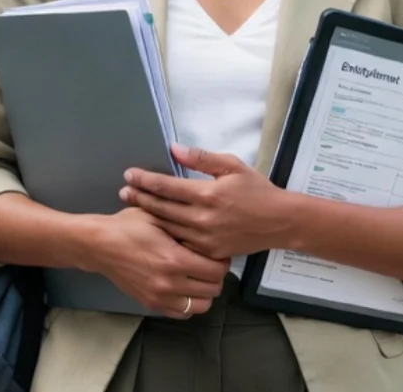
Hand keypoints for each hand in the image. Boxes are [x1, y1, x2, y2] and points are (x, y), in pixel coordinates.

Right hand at [83, 207, 227, 316]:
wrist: (100, 245)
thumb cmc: (129, 226)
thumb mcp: (159, 216)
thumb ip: (184, 225)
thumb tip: (211, 230)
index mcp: (175, 259)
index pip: (216, 270)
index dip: (222, 261)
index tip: (218, 253)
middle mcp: (170, 283)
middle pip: (213, 289)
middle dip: (216, 276)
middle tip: (211, 263)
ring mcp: (160, 297)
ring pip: (201, 306)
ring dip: (205, 292)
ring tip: (199, 276)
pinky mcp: (151, 304)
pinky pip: (183, 313)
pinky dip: (190, 303)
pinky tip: (185, 287)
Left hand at [121, 144, 295, 260]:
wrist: (280, 222)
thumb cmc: (257, 190)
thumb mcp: (232, 166)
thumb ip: (201, 158)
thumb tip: (173, 149)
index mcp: (207, 194)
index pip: (166, 187)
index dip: (145, 180)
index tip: (129, 174)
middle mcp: (202, 218)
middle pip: (161, 208)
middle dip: (139, 198)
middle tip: (123, 191)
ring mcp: (204, 239)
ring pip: (168, 227)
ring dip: (148, 216)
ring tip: (132, 207)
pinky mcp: (209, 253)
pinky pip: (182, 244)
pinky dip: (166, 235)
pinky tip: (155, 229)